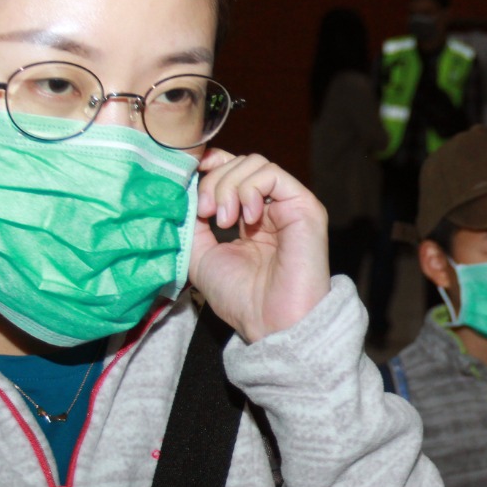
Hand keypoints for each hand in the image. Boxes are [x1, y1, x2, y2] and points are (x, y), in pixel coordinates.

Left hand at [190, 148, 330, 343]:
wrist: (271, 323)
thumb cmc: (241, 297)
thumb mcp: (200, 253)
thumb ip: (192, 219)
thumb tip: (183, 187)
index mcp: (251, 217)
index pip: (231, 171)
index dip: (209, 166)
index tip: (187, 178)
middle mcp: (272, 207)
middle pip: (239, 164)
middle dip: (213, 182)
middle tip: (205, 214)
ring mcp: (289, 205)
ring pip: (254, 163)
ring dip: (228, 187)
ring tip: (223, 221)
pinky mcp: (304, 206)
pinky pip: (272, 174)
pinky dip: (249, 190)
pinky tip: (246, 219)